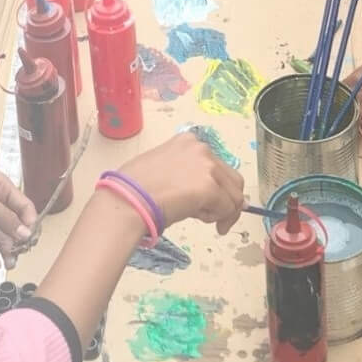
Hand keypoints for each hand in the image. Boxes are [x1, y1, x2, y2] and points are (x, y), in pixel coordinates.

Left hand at [0, 170, 36, 267]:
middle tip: (21, 252)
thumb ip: (6, 217)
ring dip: (8, 251)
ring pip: (2, 238)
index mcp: (1, 188)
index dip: (29, 221)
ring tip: (10, 264)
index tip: (30, 236)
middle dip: (19, 240)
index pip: (23, 206)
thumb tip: (26, 234)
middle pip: (14, 225)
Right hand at [118, 131, 245, 235]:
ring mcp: (207, 167)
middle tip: (218, 220)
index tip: (210, 201)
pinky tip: (200, 220)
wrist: (127, 201)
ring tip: (204, 220)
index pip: (216, 165)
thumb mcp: (163, 169)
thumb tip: (206, 194)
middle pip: (232, 179)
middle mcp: (201, 149)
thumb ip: (186, 175)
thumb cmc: (134, 190)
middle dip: (228, 201)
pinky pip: (227, 208)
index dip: (217, 186)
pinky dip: (219, 218)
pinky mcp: (209, 187)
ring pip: (234, 195)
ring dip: (224, 211)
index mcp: (188, 141)